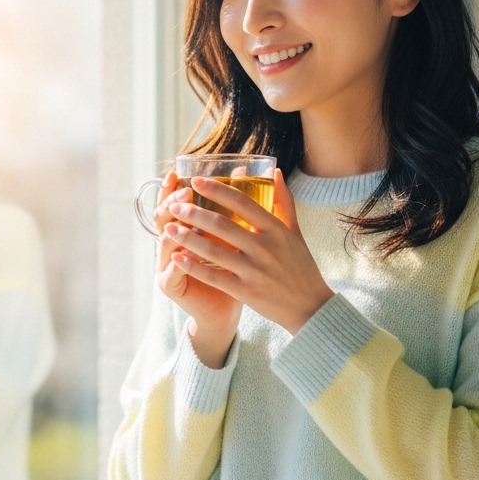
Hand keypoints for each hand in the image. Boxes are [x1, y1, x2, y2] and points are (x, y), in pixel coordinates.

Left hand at [164, 169, 332, 349]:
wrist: (310, 307)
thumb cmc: (300, 267)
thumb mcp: (295, 232)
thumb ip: (283, 202)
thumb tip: (276, 172)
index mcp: (276, 230)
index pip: (243, 203)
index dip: (218, 190)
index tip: (197, 180)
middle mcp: (265, 248)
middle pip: (222, 224)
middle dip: (193, 213)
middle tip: (174, 205)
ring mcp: (255, 271)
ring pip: (213, 249)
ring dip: (187, 237)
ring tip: (168, 228)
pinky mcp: (246, 292)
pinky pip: (214, 276)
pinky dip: (193, 266)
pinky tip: (176, 256)